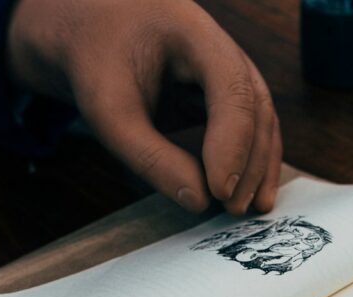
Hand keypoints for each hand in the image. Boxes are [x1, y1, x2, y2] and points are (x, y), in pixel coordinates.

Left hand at [6, 0, 281, 215]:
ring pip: (262, 120)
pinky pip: (251, 129)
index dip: (232, 143)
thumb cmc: (95, 62)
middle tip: (232, 209)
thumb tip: (200, 201)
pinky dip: (252, 163)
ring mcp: (231, 70)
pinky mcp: (226, 95)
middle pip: (257, 107)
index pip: (232, 89)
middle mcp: (223, 48)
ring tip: (247, 209)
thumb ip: (150, 156)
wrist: (89, 32)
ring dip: (258, 167)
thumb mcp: (107, 110)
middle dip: (248, 162)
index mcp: (193, 33)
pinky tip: (250, 195)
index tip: (220, 191)